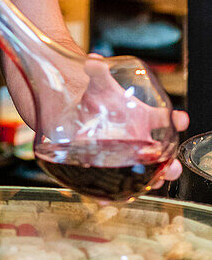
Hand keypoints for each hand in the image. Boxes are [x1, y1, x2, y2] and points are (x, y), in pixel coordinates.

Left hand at [78, 56, 187, 186]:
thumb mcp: (97, 83)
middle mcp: (140, 139)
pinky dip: (115, 195)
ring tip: (154, 183)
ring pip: (146, 173)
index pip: (166, 120)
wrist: (78, 109)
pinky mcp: (109, 167)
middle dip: (171, 164)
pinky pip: (116, 185)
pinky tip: (112, 198)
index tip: (181, 118)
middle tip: (173, 166)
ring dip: (152, 180)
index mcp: (143, 117)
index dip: (176, 120)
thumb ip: (96, 71)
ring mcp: (127, 155)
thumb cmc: (96, 96)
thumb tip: (93, 60)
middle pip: (162, 155)